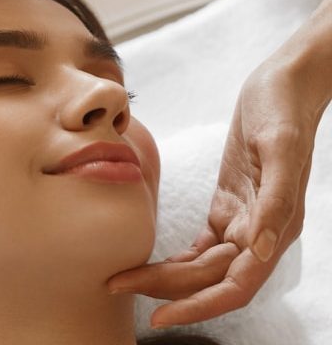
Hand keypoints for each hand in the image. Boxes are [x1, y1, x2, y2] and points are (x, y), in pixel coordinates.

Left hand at [107, 55, 327, 327]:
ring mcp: (243, 221)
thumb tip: (258, 252)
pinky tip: (150, 263)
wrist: (283, 86)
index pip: (235, 285)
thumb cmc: (281, 109)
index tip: (158, 314)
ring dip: (164, 278)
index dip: (198, 305)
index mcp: (275, 227)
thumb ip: (275, 201)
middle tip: (115, 286)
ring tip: (123, 278)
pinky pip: (202, 247)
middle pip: (209, 280)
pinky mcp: (229, 207)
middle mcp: (260, 234)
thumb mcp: (280, 146)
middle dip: (164, 291)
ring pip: (202, 267)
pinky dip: (176, 260)